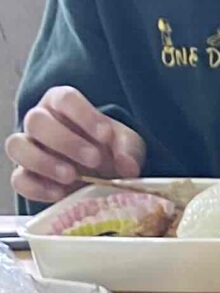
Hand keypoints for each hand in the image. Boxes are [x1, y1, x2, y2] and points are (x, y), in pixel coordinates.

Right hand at [6, 87, 145, 204]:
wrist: (101, 177)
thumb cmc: (109, 151)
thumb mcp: (126, 145)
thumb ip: (128, 149)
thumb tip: (128, 166)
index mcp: (62, 105)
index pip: (64, 98)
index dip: (83, 114)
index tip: (105, 134)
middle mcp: (40, 122)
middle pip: (36, 120)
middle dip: (65, 141)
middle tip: (94, 160)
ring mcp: (29, 149)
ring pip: (18, 146)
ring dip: (44, 162)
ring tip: (72, 177)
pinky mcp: (26, 176)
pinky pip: (19, 179)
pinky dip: (37, 187)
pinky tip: (60, 194)